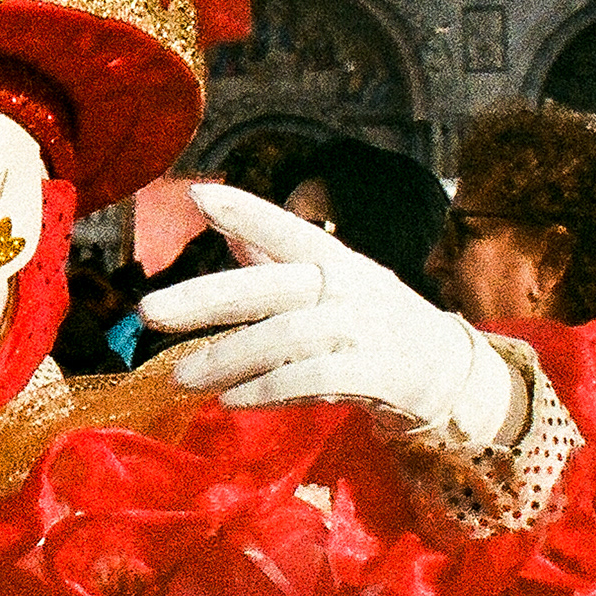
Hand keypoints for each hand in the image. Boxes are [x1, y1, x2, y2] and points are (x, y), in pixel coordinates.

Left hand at [147, 182, 526, 454]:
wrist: (448, 373)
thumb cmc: (373, 324)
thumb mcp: (332, 284)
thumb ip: (278, 262)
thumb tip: (226, 228)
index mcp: (333, 259)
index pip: (284, 228)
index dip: (244, 210)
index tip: (197, 194)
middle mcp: (347, 286)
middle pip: (269, 287)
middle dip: (204, 298)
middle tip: (147, 312)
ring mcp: (362, 328)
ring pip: (283, 337)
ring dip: (226, 358)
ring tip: (180, 377)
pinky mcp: (374, 372)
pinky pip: (312, 378)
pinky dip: (266, 390)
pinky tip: (229, 401)